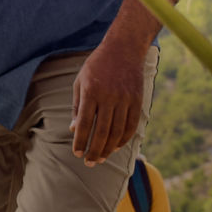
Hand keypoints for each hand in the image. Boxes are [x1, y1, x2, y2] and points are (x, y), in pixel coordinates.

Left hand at [70, 43, 144, 165]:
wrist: (123, 49)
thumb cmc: (97, 66)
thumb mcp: (81, 81)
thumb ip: (78, 106)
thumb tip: (74, 129)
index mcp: (91, 91)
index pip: (85, 123)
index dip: (80, 141)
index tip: (76, 153)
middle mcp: (109, 96)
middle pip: (101, 132)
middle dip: (94, 151)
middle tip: (89, 162)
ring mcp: (125, 99)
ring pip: (117, 132)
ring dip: (108, 149)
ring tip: (101, 158)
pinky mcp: (137, 100)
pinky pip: (131, 126)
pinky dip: (123, 139)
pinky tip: (115, 146)